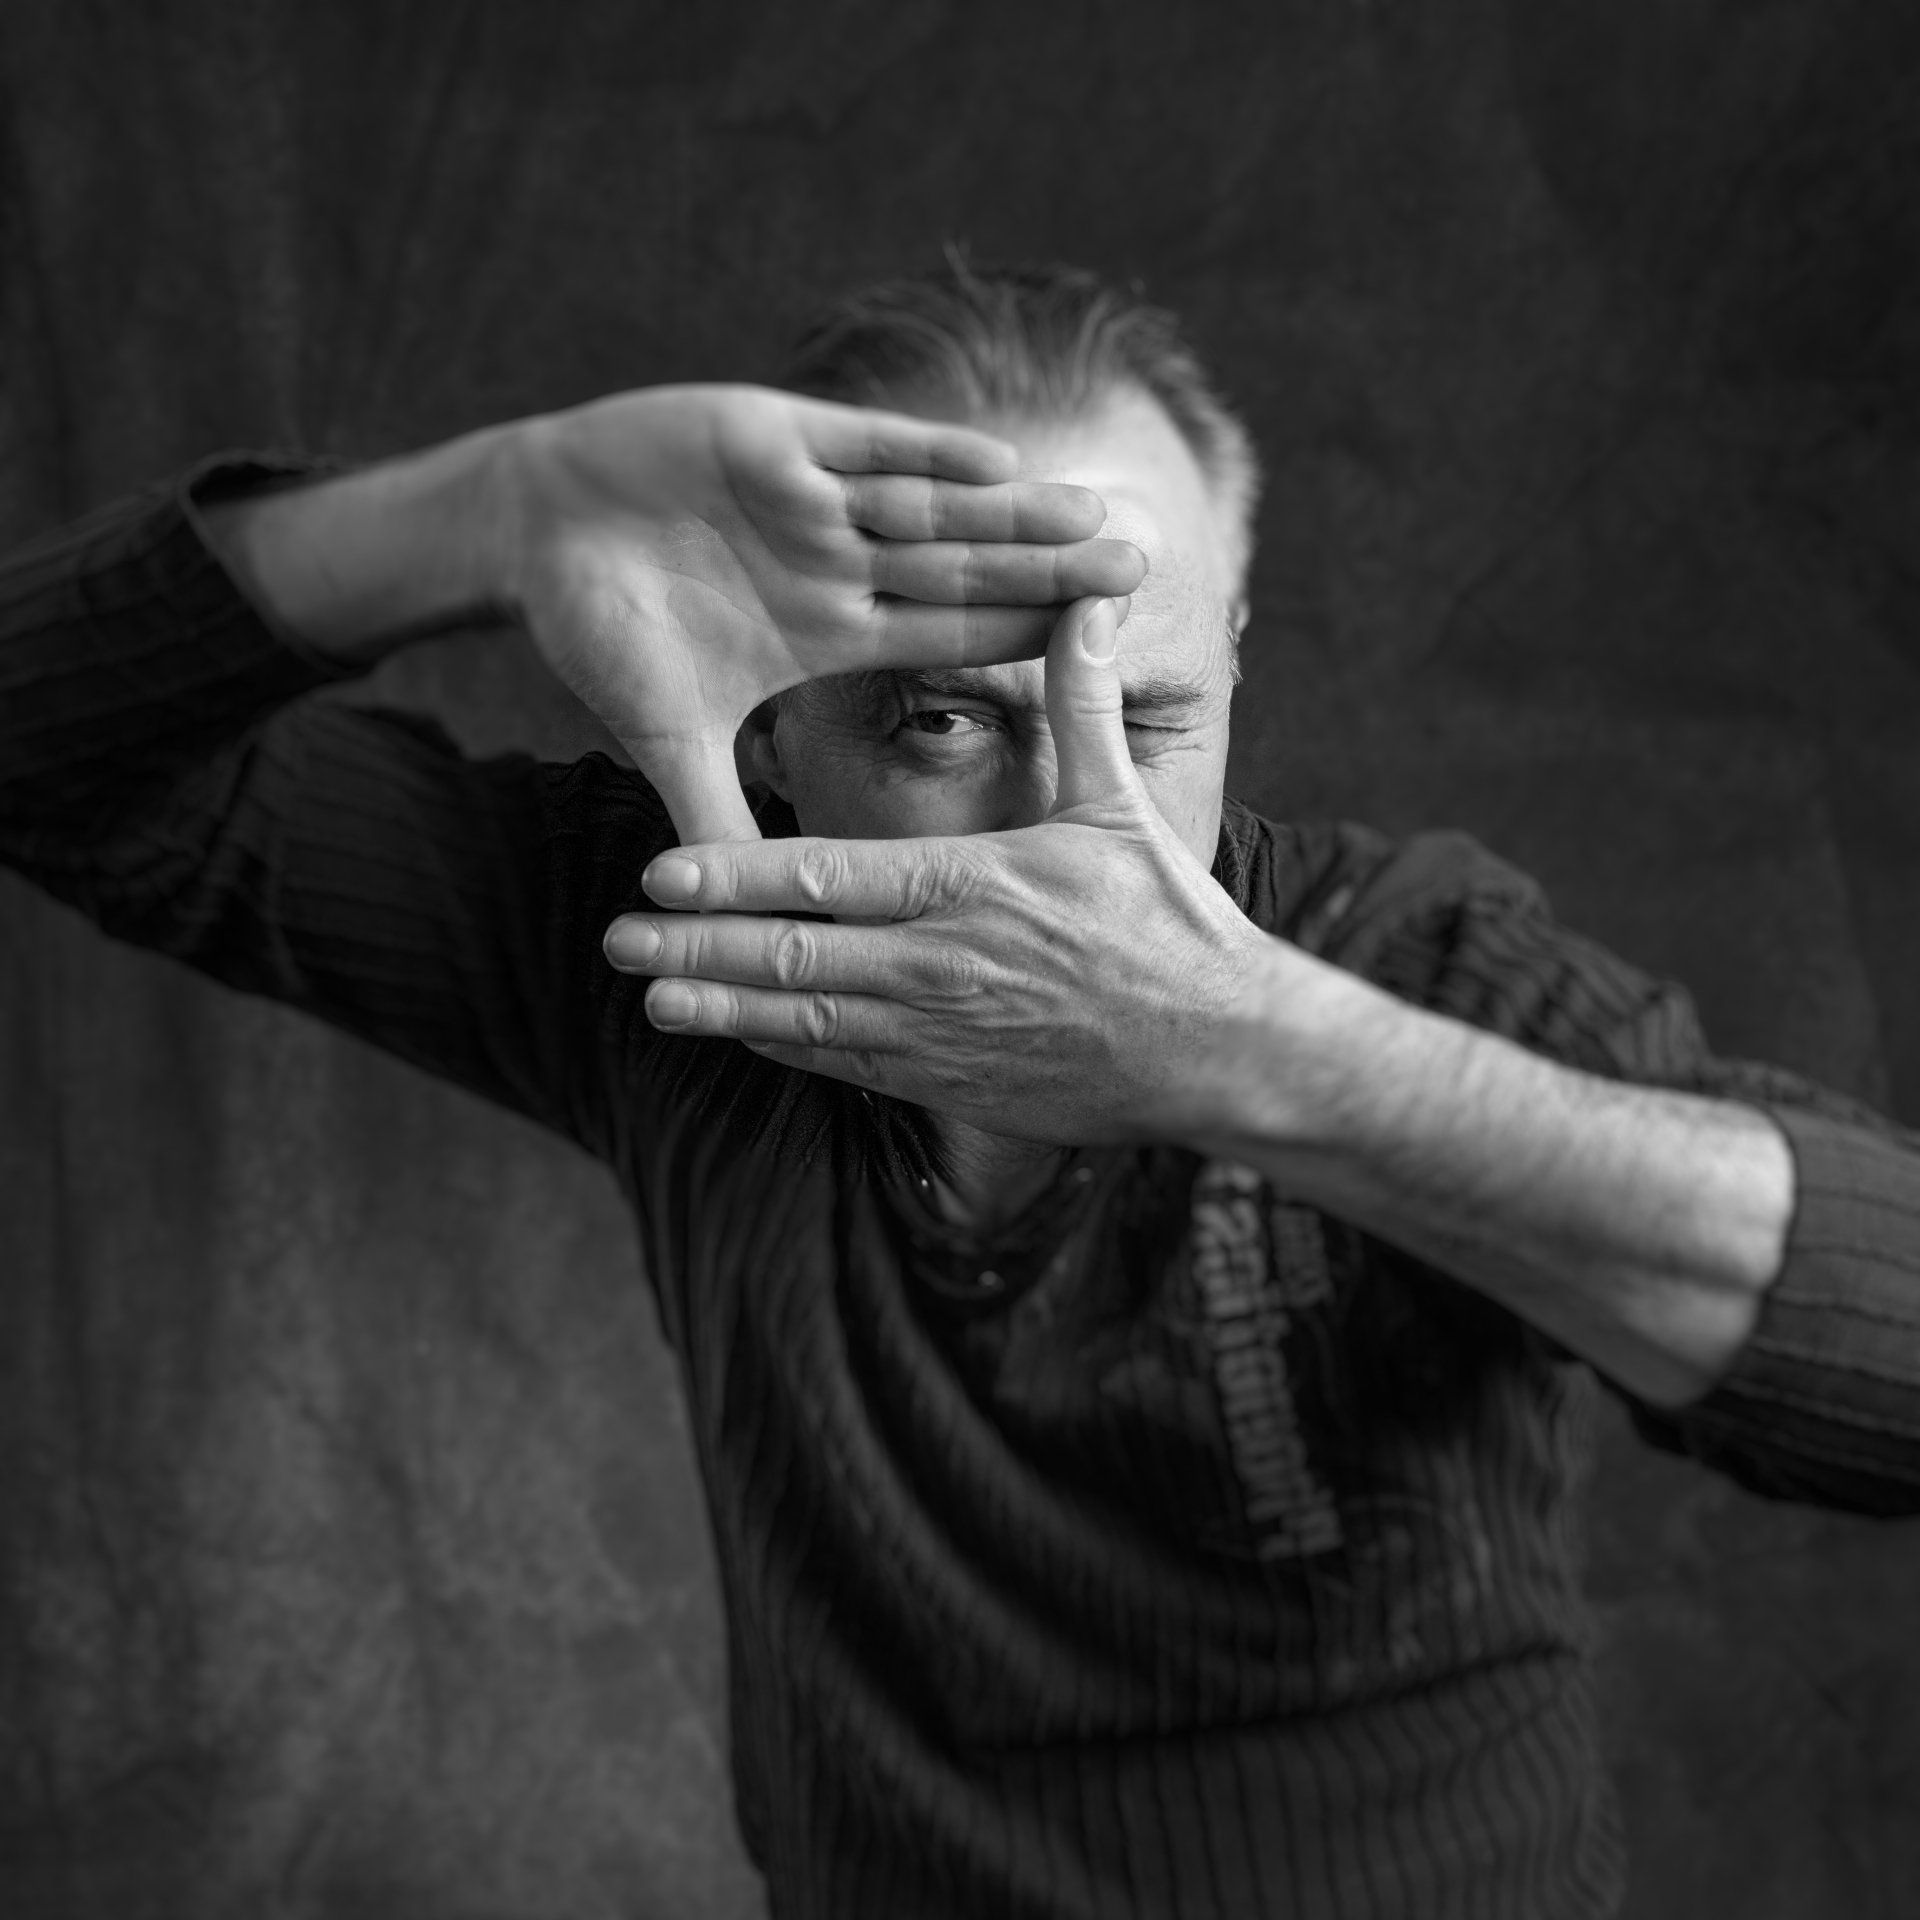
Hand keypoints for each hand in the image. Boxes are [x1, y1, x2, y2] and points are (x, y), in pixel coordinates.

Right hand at [501, 386, 1145, 842]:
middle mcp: (840, 563)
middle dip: (1049, 566)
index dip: (1024, 637)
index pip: (949, 637)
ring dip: (1010, 509)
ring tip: (1094, 512)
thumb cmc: (603, 629)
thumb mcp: (667, 732)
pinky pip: (864, 446)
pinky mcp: (775, 438)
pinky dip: (923, 452)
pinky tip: (996, 461)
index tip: (1103, 648)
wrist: (532, 533)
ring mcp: (816, 499)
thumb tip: (740, 924)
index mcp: (833, 630)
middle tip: (1144, 564)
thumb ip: (714, 814)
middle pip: (964, 566)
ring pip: (933, 505)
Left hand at [600, 597, 1272, 1145]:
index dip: (735, 875)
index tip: (662, 868)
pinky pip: (848, 1070)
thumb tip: (1090, 595)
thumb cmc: (1171, 924)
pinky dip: (785, 1052)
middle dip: (696, 945)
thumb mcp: (1121, 805)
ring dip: (721, 1008)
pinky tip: (736, 1036)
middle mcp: (939, 966)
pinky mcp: (951, 1085)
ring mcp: (939, 1035)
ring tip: (650, 995)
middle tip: (616, 937)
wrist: (1219, 1052)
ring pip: (805, 1024)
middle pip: (791, 958)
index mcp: (970, 887)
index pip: (827, 880)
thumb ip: (1085, 701)